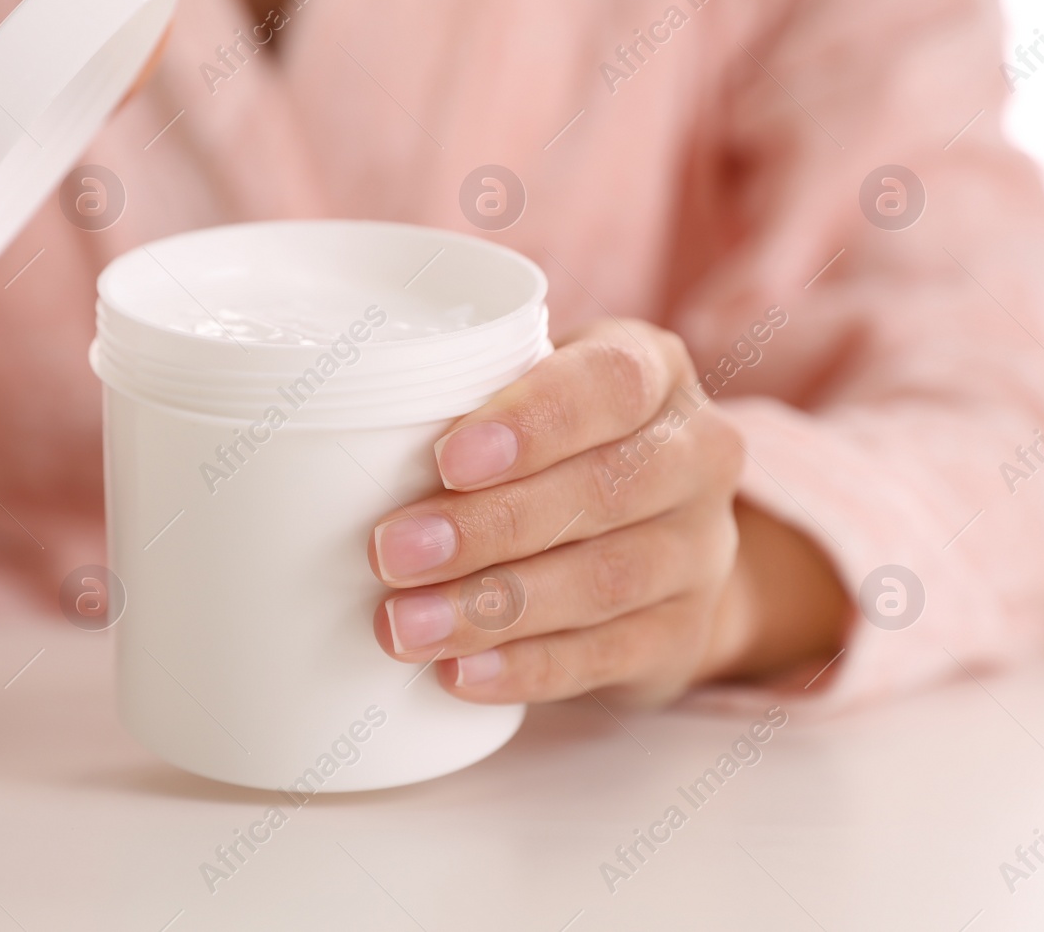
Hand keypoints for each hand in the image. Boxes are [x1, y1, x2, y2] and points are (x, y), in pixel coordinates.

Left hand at [367, 319, 847, 706]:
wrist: (661, 540)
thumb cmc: (559, 444)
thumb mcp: (532, 398)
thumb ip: (469, 401)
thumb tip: (343, 445)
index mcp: (654, 371)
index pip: (610, 384)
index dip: (532, 422)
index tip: (447, 459)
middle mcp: (696, 455)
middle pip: (603, 489)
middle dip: (488, 526)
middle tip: (390, 553)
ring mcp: (700, 550)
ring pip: (603, 580)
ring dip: (494, 607)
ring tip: (405, 625)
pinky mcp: (683, 633)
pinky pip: (608, 654)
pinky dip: (527, 667)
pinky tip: (460, 672)